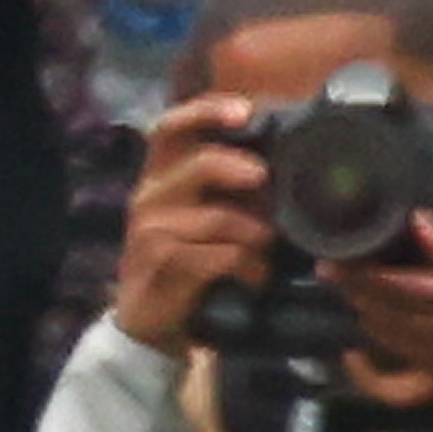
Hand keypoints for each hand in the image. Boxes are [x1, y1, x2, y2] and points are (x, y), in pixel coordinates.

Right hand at [106, 102, 276, 360]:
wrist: (148, 320)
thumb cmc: (185, 260)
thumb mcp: (201, 216)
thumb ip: (227, 188)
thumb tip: (284, 163)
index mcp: (159, 175)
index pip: (171, 127)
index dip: (207, 111)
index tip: (246, 111)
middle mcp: (150, 195)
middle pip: (199, 164)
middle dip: (241, 169)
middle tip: (265, 179)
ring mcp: (152, 231)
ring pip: (220, 218)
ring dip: (257, 236)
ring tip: (267, 253)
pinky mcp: (164, 265)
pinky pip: (223, 256)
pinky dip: (250, 268)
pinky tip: (255, 278)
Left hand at [340, 210, 432, 407]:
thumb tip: (417, 223)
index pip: (398, 287)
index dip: (360, 272)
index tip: (333, 254)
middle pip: (383, 313)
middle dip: (353, 288)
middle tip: (334, 263)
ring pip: (386, 341)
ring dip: (362, 314)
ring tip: (349, 289)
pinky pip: (399, 393)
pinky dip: (368, 379)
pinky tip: (354, 355)